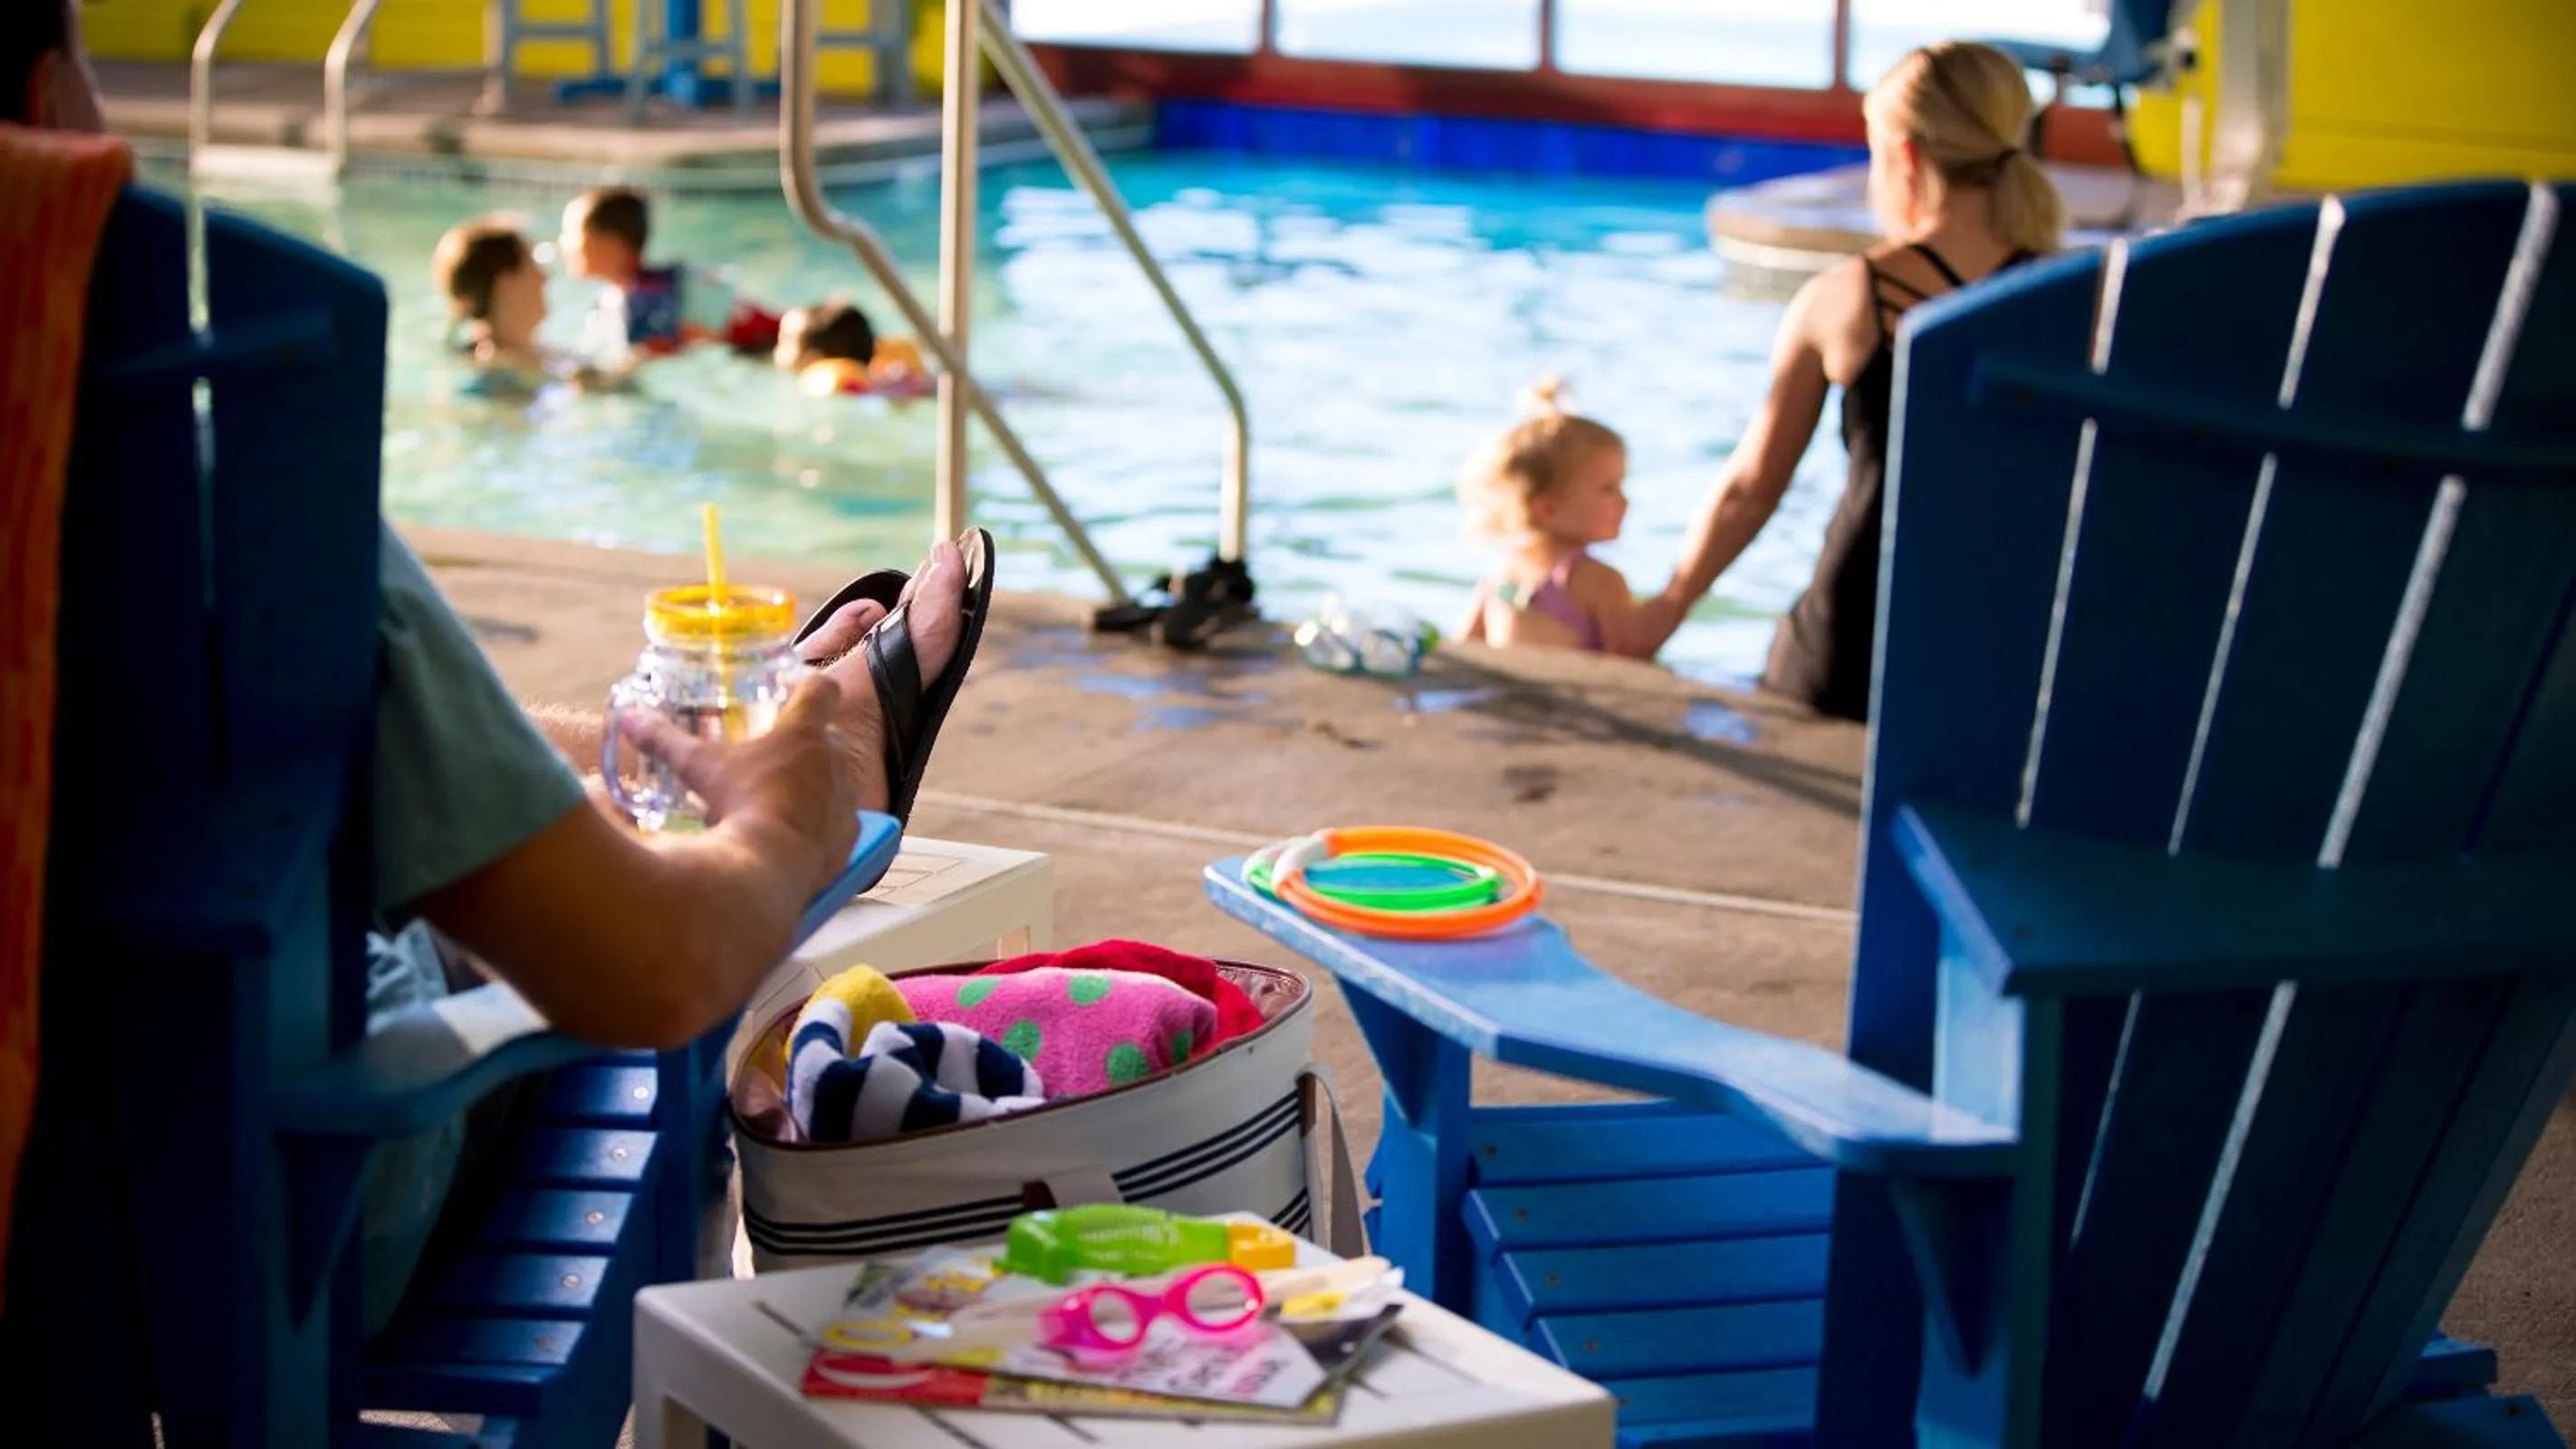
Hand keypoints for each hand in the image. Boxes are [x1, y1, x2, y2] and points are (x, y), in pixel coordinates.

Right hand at [619, 674, 859, 894]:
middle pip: (828, 736)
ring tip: (779, 795)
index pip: (820, 688)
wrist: (769, 870)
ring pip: (836, 781)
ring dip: (814, 783)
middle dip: (805, 741)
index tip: (786, 690)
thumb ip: (666, 740)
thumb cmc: (738, 805)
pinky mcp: (848, 839)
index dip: (805, 684)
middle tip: (773, 750)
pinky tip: (792, 833)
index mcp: (805, 732)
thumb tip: (632, 720)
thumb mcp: (699, 767)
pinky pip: (839, 823)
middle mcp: (836, 761)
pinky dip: (819, 824)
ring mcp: (846, 801)